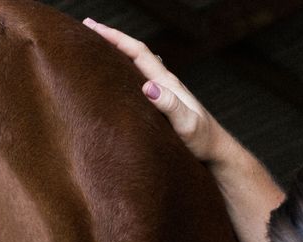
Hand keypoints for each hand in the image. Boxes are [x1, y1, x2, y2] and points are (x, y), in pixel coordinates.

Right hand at [83, 18, 227, 164]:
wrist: (216, 151)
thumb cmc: (203, 141)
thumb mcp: (187, 124)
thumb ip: (170, 105)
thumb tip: (147, 87)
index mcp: (167, 82)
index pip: (137, 52)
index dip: (115, 38)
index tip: (93, 28)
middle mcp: (163, 83)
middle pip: (133, 54)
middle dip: (110, 40)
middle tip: (86, 29)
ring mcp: (162, 93)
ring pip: (133, 67)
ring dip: (114, 56)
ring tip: (93, 50)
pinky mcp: (159, 105)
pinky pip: (135, 83)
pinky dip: (120, 74)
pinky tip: (112, 80)